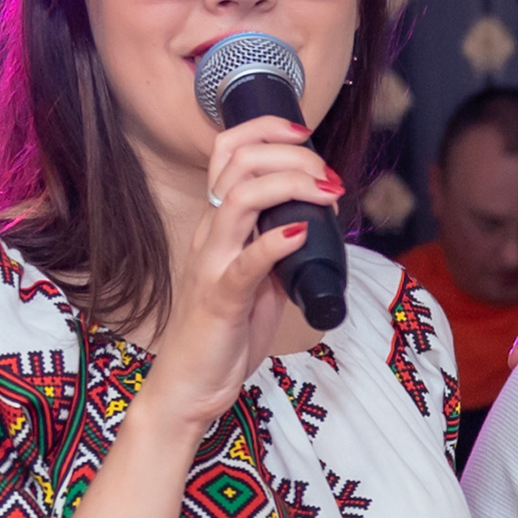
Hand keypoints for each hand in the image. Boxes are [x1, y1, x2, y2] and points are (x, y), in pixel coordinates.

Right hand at [142, 114, 339, 430]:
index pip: (228, 154)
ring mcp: (212, 264)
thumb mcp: (259, 282)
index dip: (265, 132)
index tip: (305, 135)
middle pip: (237, 163)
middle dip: (289, 154)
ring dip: (290, 185)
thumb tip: (312, 229)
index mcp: (218, 227)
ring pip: (238, 199)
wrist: (191, 385)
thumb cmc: (223, 334)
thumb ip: (278, 252)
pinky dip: (276, 241)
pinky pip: (245, 262)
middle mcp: (210, 236)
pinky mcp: (220, 298)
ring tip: (325, 192)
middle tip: (327, 173)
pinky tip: (301, 233)